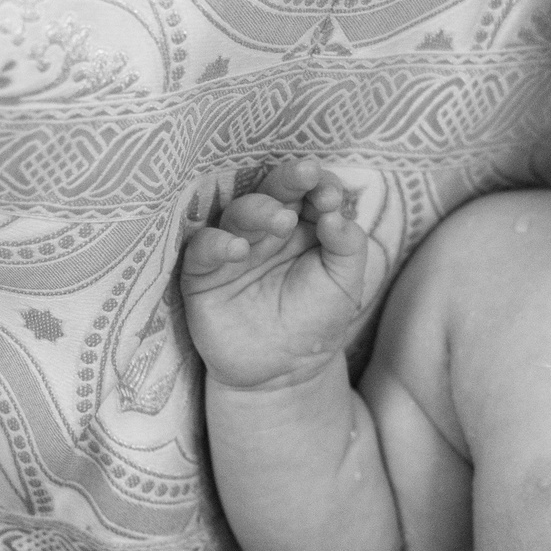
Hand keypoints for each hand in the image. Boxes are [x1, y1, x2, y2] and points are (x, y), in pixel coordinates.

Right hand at [181, 161, 375, 389]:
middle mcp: (267, 229)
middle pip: (273, 192)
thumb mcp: (344, 284)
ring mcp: (235, 247)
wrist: (284, 374)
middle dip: (289, 180)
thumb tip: (337, 214)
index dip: (320, 185)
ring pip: (238, 213)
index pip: (310, 191)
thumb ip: (347, 246)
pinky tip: (238, 249)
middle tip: (306, 175)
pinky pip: (203, 248)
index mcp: (304, 225)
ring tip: (281, 219)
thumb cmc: (316, 320)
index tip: (332, 195)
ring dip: (259, 210)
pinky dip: (217, 243)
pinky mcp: (203, 273)